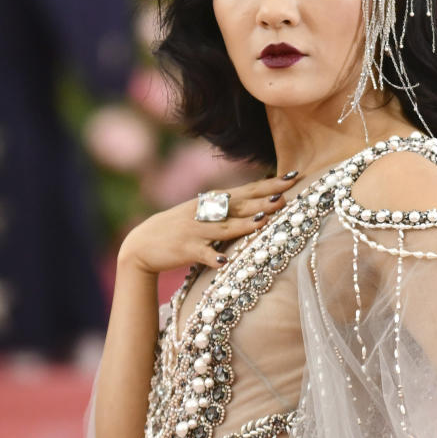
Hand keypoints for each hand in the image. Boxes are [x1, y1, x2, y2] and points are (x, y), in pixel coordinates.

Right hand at [118, 171, 300, 274]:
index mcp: (213, 201)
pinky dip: (212, 256)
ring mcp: (195, 230)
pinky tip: (224, 260)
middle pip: (240, 204)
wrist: (142, 243)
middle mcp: (206, 212)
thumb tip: (259, 201)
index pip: (247, 190)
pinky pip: (201, 253)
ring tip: (263, 221)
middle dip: (262, 200)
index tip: (294, 177)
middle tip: (285, 196)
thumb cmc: (178, 228)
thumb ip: (228, 207)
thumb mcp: (203, 212)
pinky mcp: (185, 249)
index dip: (270, 184)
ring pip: (224, 227)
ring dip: (243, 224)